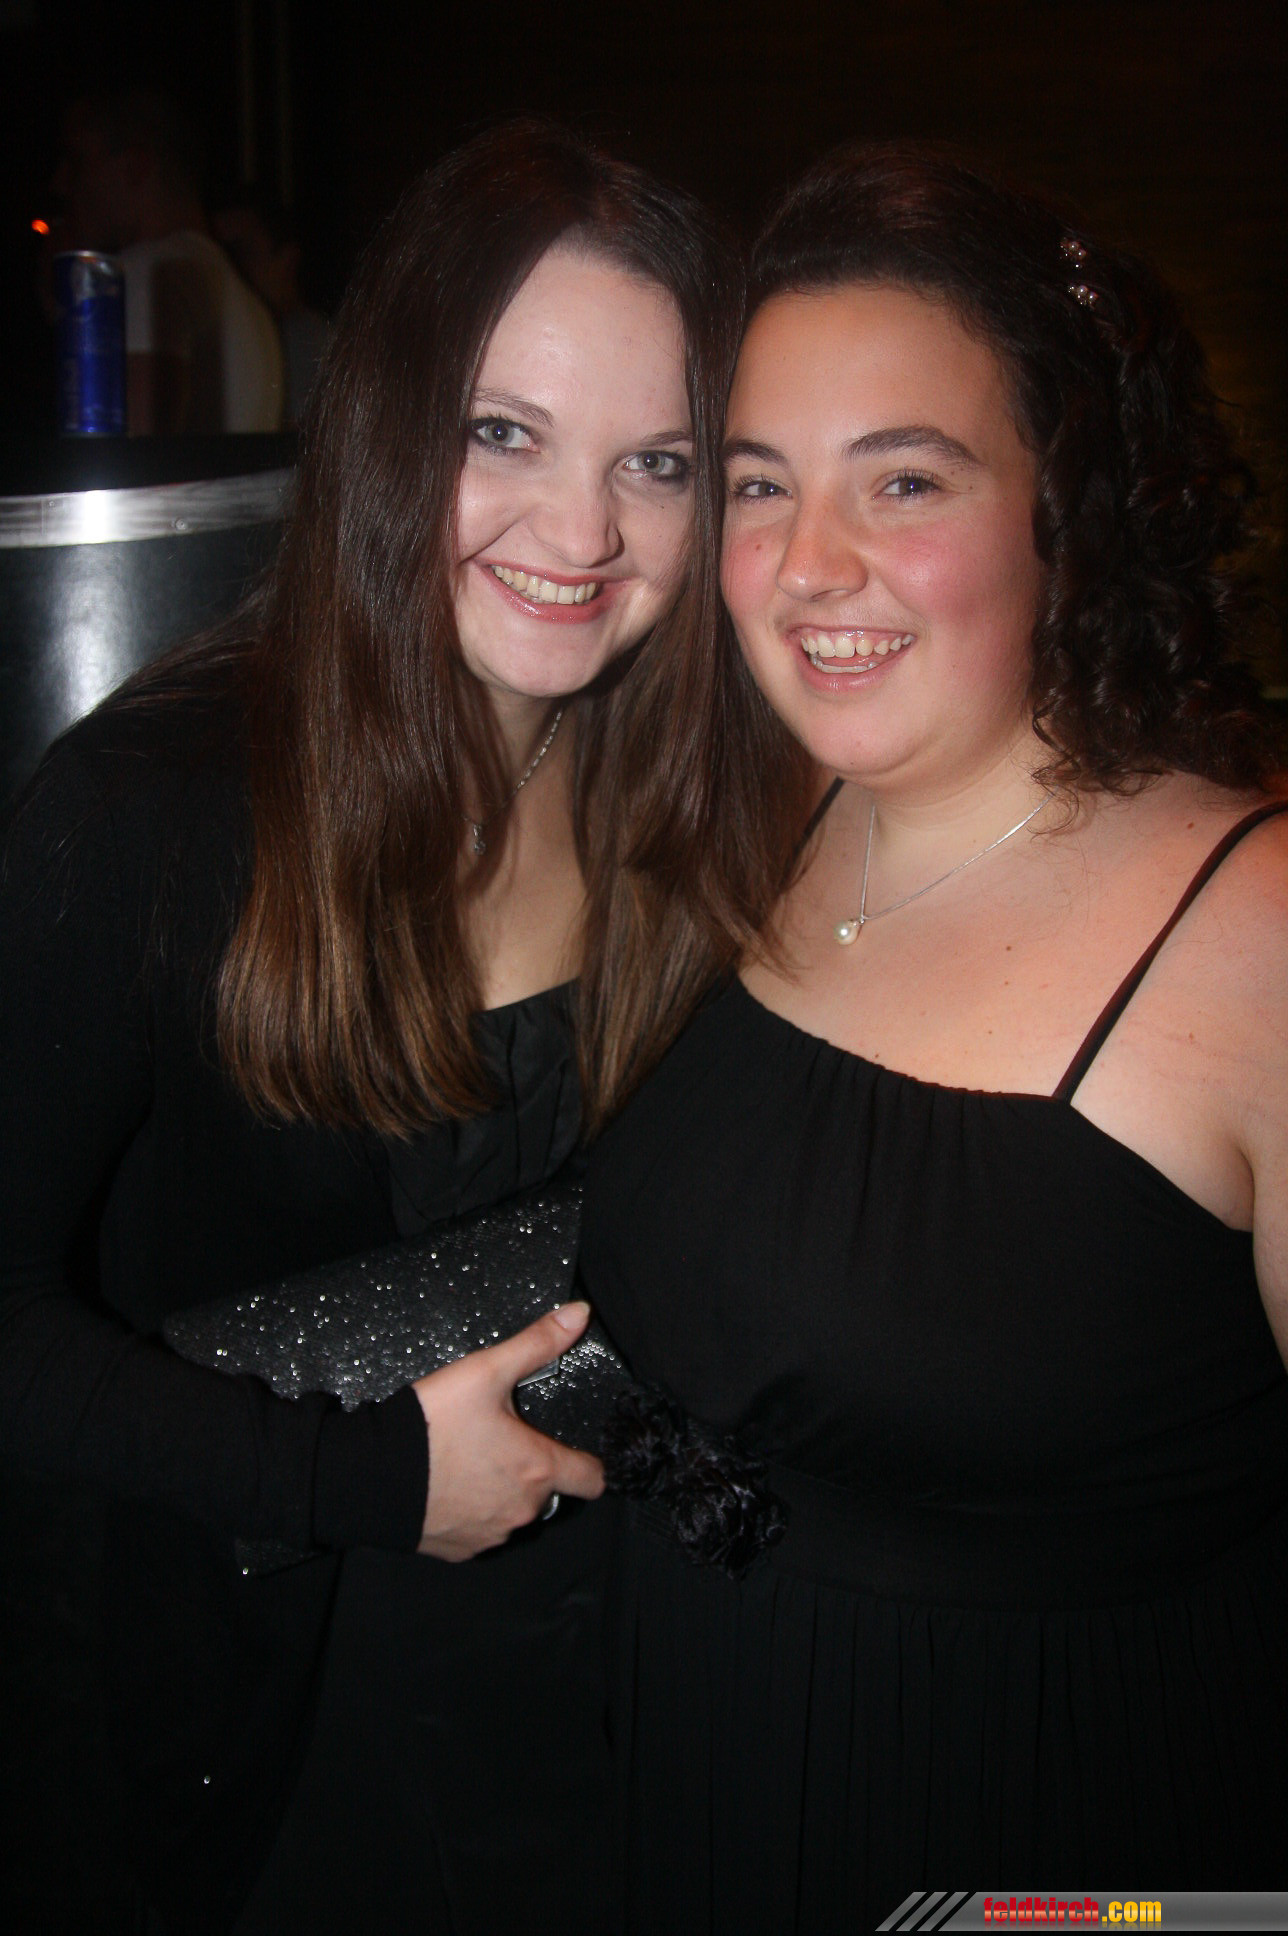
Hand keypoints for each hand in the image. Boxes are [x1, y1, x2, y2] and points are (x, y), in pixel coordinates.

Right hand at [411, 1301, 605, 1560]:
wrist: (368, 1476)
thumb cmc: (430, 1426)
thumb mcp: (485, 1371)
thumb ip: (536, 1343)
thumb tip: (579, 1315)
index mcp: (537, 1468)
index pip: (593, 1479)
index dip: (590, 1461)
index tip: (577, 1448)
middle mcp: (522, 1510)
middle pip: (550, 1492)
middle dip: (533, 1467)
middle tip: (502, 1437)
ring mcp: (491, 1534)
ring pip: (515, 1512)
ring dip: (504, 1490)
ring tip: (473, 1459)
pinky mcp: (461, 1549)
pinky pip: (483, 1530)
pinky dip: (475, 1511)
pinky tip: (451, 1485)